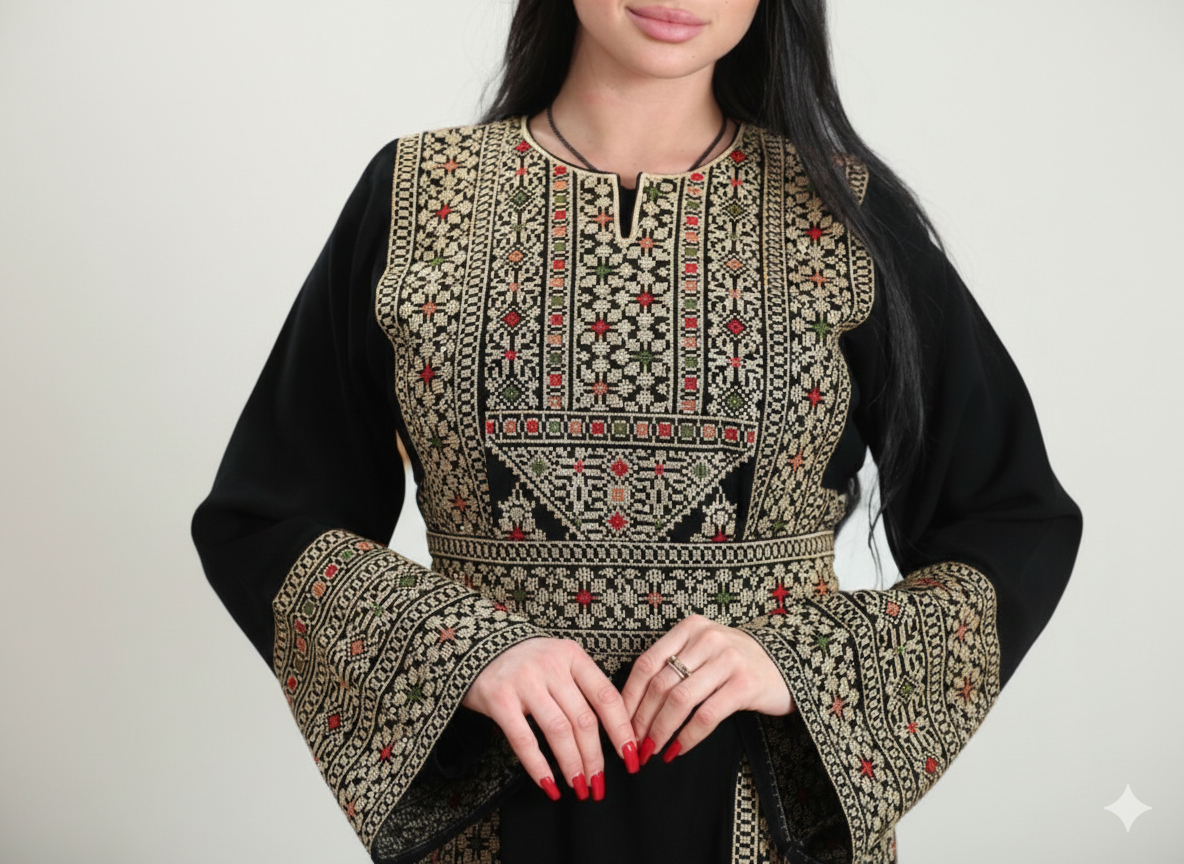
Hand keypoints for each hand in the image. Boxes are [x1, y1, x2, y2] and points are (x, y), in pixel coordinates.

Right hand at [461, 637, 638, 800]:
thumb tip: (614, 731)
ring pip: (558, 731)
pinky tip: (549, 784)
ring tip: (579, 787)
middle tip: (600, 784)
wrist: (476, 646)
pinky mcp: (499, 698)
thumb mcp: (558, 661)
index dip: (621, 730)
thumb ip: (582, 686)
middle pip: (584, 719)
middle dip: (596, 758)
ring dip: (572, 765)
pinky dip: (538, 766)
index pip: (606, 696)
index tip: (630, 755)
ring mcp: (524, 681)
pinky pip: (524, 739)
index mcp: (572, 656)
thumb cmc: (526, 661)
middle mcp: (551, 665)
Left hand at [620, 615, 794, 764]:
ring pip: (679, 701)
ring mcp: (727, 660)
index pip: (647, 663)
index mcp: (689, 628)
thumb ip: (674, 666)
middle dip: (642, 720)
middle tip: (634, 745)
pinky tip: (678, 749)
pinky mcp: (744, 684)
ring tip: (652, 751)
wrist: (787, 664)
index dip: (629, 697)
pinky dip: (687, 737)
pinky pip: (706, 716)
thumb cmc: (736, 662)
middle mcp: (706, 638)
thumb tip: (634, 705)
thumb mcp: (703, 651)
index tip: (620, 723)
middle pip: (660, 684)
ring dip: (661, 731)